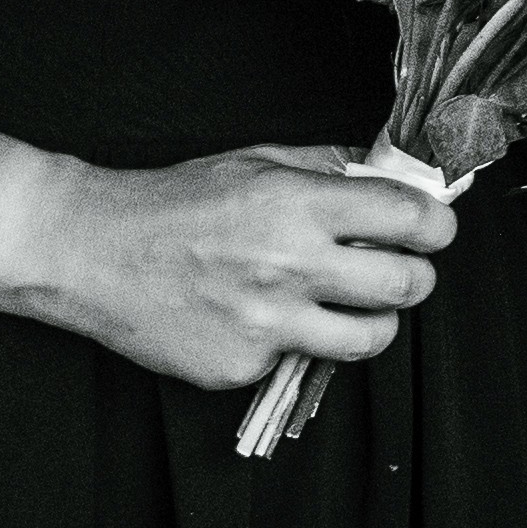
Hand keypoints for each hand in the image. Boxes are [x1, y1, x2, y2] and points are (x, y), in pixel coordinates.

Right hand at [13, 138, 460, 396]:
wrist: (90, 250)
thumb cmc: (173, 202)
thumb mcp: (254, 161)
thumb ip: (328, 170)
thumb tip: (393, 178)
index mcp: (298, 204)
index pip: (410, 219)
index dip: (436, 226)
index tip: (434, 230)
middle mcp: (289, 265)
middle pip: (407, 286)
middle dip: (415, 277)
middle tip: (400, 271)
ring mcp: (267, 323)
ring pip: (370, 339)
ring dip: (372, 322)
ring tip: (348, 305)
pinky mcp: (242, 365)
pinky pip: (296, 360)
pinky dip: (291, 342)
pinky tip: (257, 317)